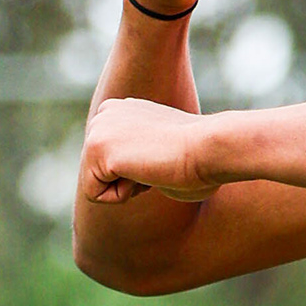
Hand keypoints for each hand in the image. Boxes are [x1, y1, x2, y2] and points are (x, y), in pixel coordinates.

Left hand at [80, 96, 221, 202]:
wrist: (210, 149)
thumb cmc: (201, 159)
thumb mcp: (162, 149)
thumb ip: (141, 153)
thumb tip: (137, 168)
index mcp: (121, 110)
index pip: (111, 164)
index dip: (140, 173)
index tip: (164, 155)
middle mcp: (104, 112)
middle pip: (99, 174)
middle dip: (129, 181)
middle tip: (159, 162)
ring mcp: (97, 128)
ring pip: (95, 185)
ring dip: (128, 188)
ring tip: (153, 165)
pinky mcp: (96, 148)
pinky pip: (96, 195)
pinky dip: (122, 195)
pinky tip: (144, 172)